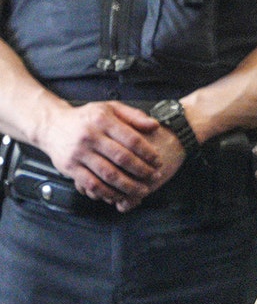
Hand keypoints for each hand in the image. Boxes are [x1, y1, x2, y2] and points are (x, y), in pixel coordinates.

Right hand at [38, 101, 164, 211]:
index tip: (158, 161)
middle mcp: (90, 136)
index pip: (132, 139)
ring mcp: (79, 153)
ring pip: (108, 174)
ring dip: (128, 186)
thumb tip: (155, 125)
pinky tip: (119, 195)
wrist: (51, 125)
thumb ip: (134, 116)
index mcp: (102, 120)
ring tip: (142, 190)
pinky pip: (92, 184)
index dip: (148, 153)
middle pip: (122, 158)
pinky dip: (108, 192)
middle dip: (142, 171)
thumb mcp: (110, 109)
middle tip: (155, 177)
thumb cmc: (86, 118)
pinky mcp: (70, 167)